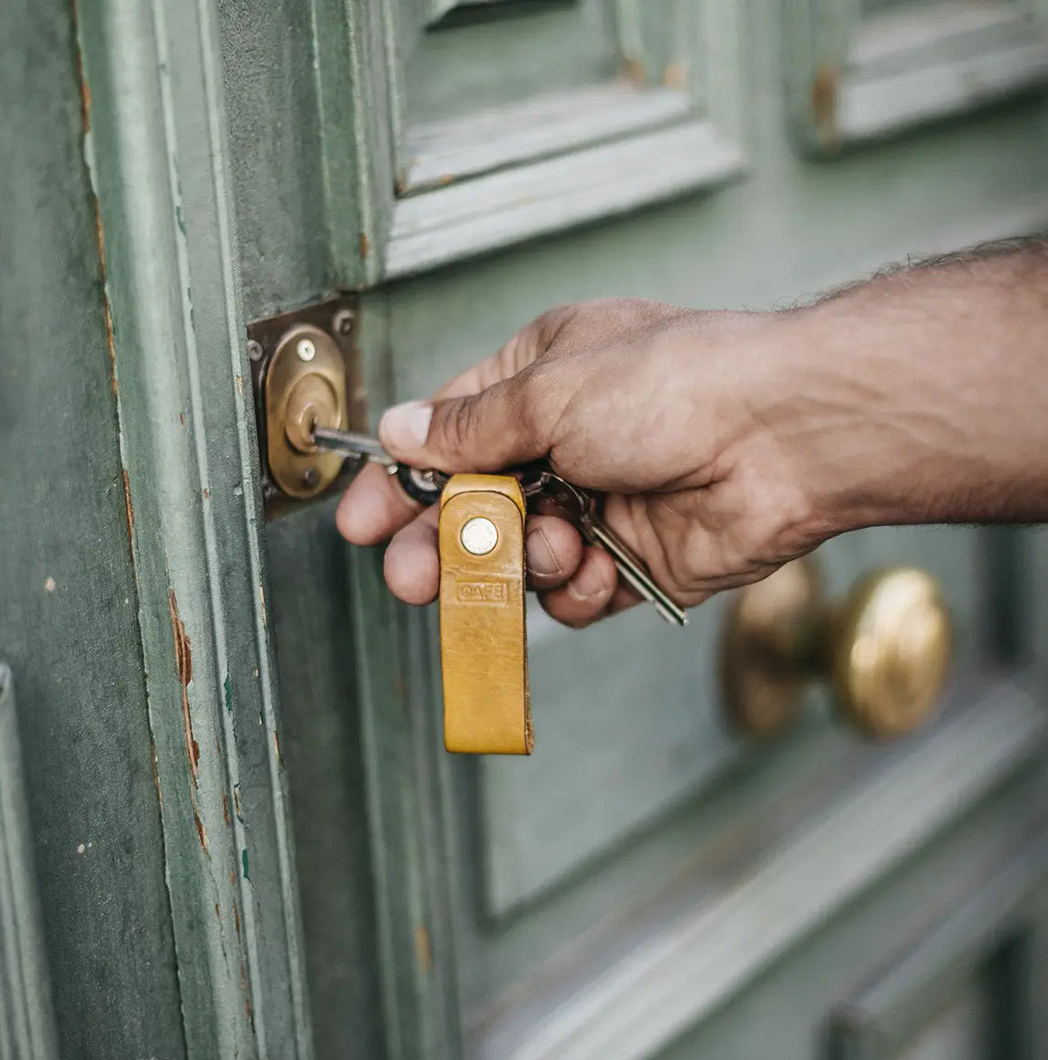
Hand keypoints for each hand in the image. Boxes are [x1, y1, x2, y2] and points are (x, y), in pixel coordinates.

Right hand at [336, 298, 829, 626]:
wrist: (783, 438)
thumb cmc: (677, 384)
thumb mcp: (550, 391)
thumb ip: (469, 427)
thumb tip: (403, 431)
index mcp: (542, 380)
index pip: (448, 435)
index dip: (401, 480)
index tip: (361, 521)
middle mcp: (568, 441)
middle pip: (477, 507)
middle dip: (446, 544)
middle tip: (413, 578)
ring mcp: (602, 503)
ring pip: (523, 557)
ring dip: (527, 561)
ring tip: (553, 547)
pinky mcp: (636, 559)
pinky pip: (576, 594)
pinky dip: (580, 588)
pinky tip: (600, 566)